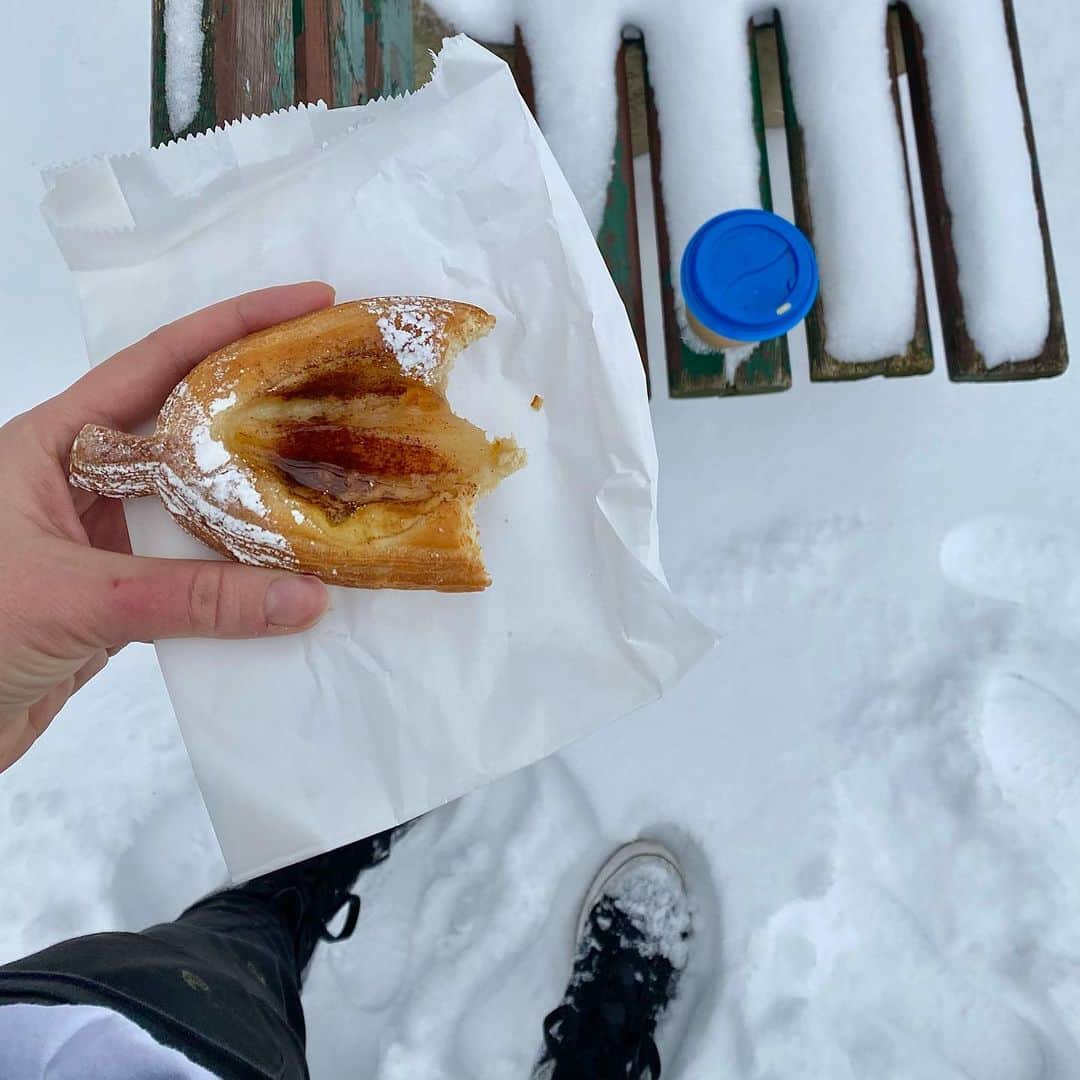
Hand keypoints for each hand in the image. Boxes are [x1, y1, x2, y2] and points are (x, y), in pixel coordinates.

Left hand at [0, 283, 335, 772]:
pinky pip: (196, 571)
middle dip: (263, 407)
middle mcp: (86, 478)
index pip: (157, 362)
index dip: (235, 325)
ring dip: (259, 501)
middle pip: (191, 426)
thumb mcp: (73, 596)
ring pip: (199, 504)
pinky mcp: (118, 595)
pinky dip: (242, 575)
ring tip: (337, 480)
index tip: (310, 303)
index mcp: (56, 442)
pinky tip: (291, 575)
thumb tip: (307, 597)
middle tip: (342, 392)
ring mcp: (104, 537)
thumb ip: (191, 599)